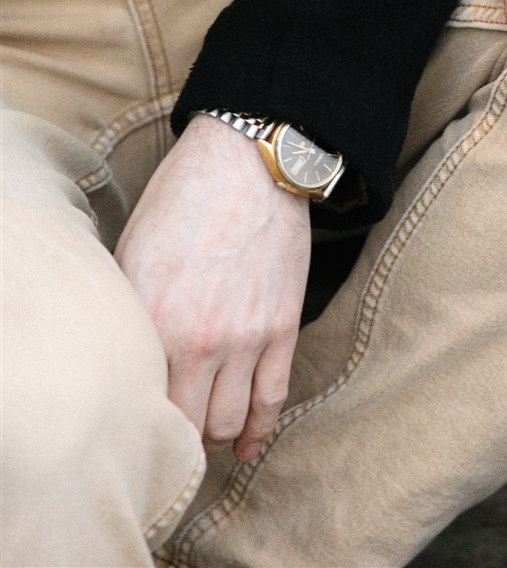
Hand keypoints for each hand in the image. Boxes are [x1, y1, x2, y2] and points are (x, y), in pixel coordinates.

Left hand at [114, 115, 310, 462]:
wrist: (248, 163)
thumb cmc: (183, 200)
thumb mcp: (132, 254)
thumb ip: (130, 315)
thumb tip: (125, 359)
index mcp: (152, 323)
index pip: (143, 405)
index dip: (142, 421)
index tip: (142, 424)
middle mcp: (198, 341)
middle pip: (188, 425)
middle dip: (181, 437)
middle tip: (177, 434)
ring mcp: (246, 337)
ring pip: (230, 420)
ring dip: (218, 435)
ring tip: (211, 435)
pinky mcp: (283, 325)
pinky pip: (273, 396)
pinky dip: (260, 428)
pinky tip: (250, 442)